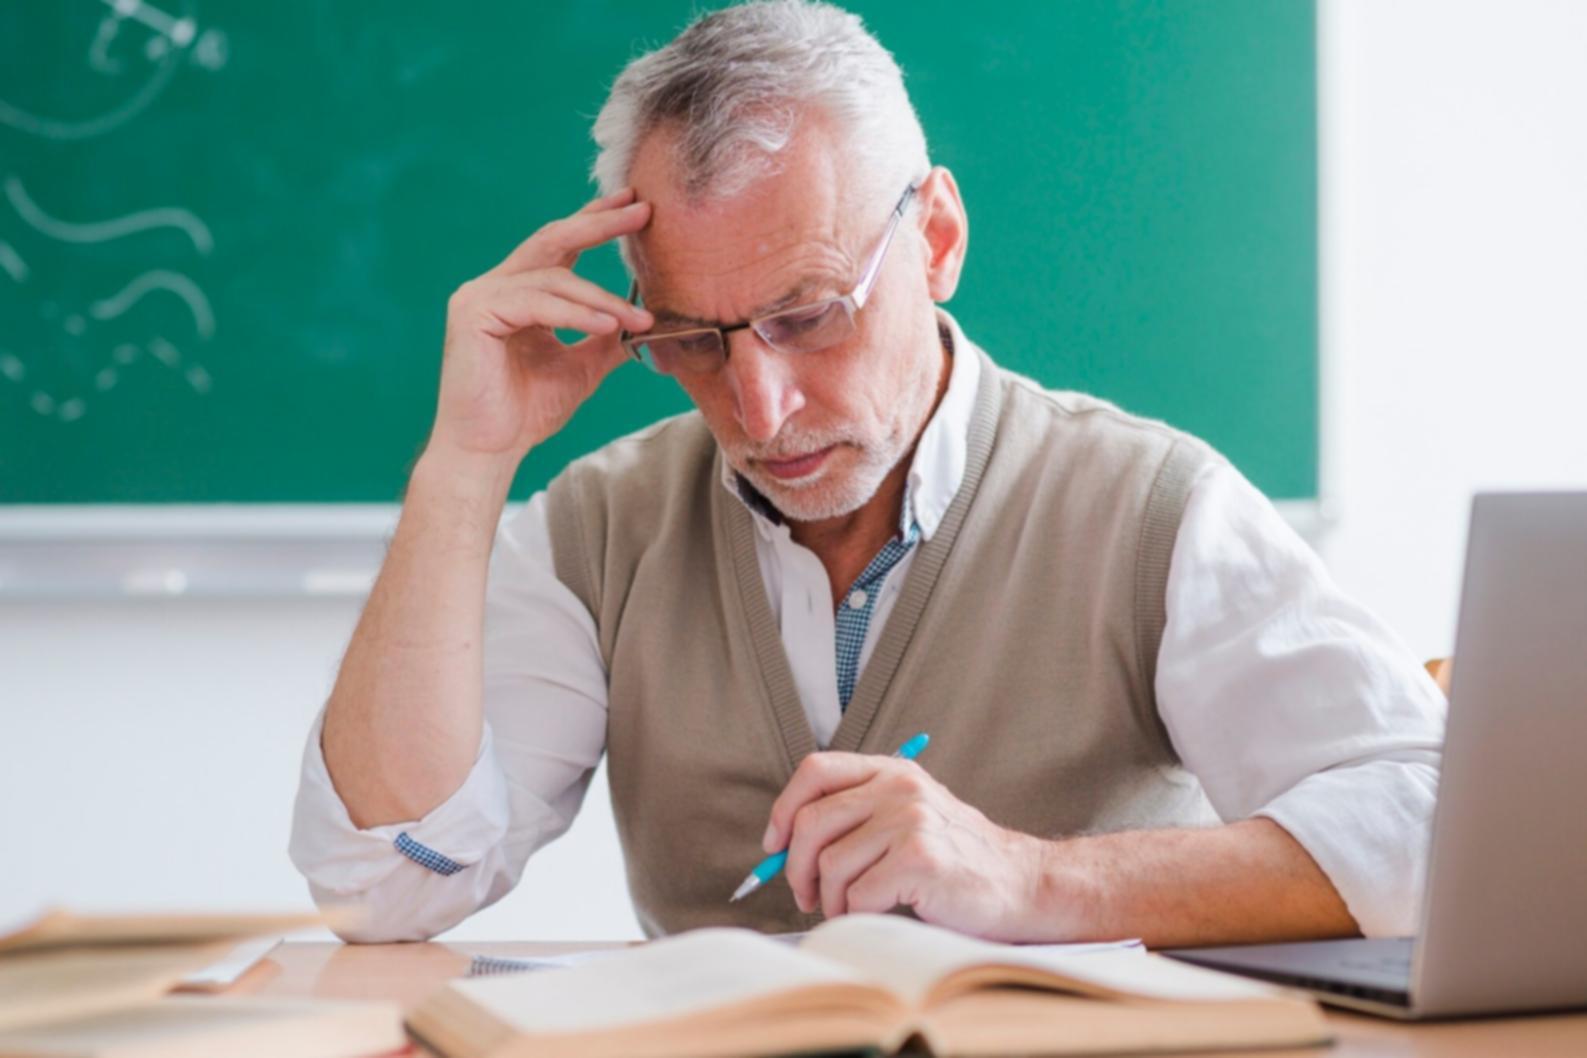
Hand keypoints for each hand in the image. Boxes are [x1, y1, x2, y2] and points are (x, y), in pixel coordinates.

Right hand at [428, 188, 654, 466]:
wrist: (489, 450)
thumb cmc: (527, 412)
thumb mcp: (581, 368)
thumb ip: (606, 339)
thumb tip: (645, 320)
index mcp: (518, 292)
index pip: (559, 245)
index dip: (595, 221)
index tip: (634, 203)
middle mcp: (495, 286)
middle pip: (553, 239)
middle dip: (600, 224)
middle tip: (642, 211)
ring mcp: (480, 296)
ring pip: (553, 278)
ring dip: (601, 298)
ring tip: (637, 318)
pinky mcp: (474, 314)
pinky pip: (536, 302)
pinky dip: (575, 313)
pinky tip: (606, 324)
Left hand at [763, 752, 1050, 939]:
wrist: (1023, 885)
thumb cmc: (959, 861)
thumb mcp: (910, 816)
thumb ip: (858, 816)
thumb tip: (783, 843)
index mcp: (892, 772)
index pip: (815, 771)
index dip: (784, 809)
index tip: (774, 844)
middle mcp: (900, 788)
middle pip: (812, 821)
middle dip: (796, 867)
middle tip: (807, 894)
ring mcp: (911, 821)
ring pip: (831, 864)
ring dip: (831, 899)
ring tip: (848, 909)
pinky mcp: (920, 859)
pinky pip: (858, 894)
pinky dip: (857, 913)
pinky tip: (878, 913)